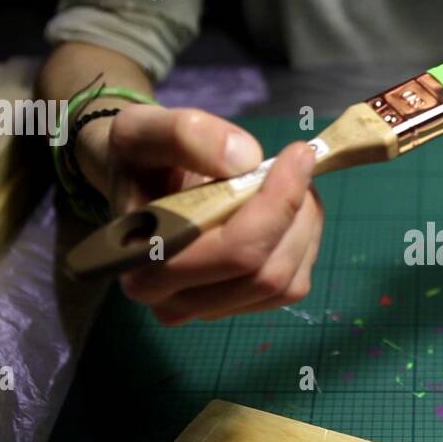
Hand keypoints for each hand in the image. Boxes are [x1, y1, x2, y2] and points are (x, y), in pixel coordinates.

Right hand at [76, 104, 323, 324]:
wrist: (137, 182)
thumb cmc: (138, 160)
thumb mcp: (144, 130)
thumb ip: (185, 135)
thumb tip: (246, 160)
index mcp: (146, 266)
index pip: (235, 251)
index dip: (278, 203)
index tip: (298, 154)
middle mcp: (174, 302)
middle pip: (268, 274)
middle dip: (295, 213)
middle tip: (300, 162)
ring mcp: (210, 311)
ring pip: (288, 284)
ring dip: (305, 227)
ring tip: (293, 181)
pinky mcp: (240, 307)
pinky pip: (294, 285)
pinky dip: (305, 241)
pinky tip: (290, 207)